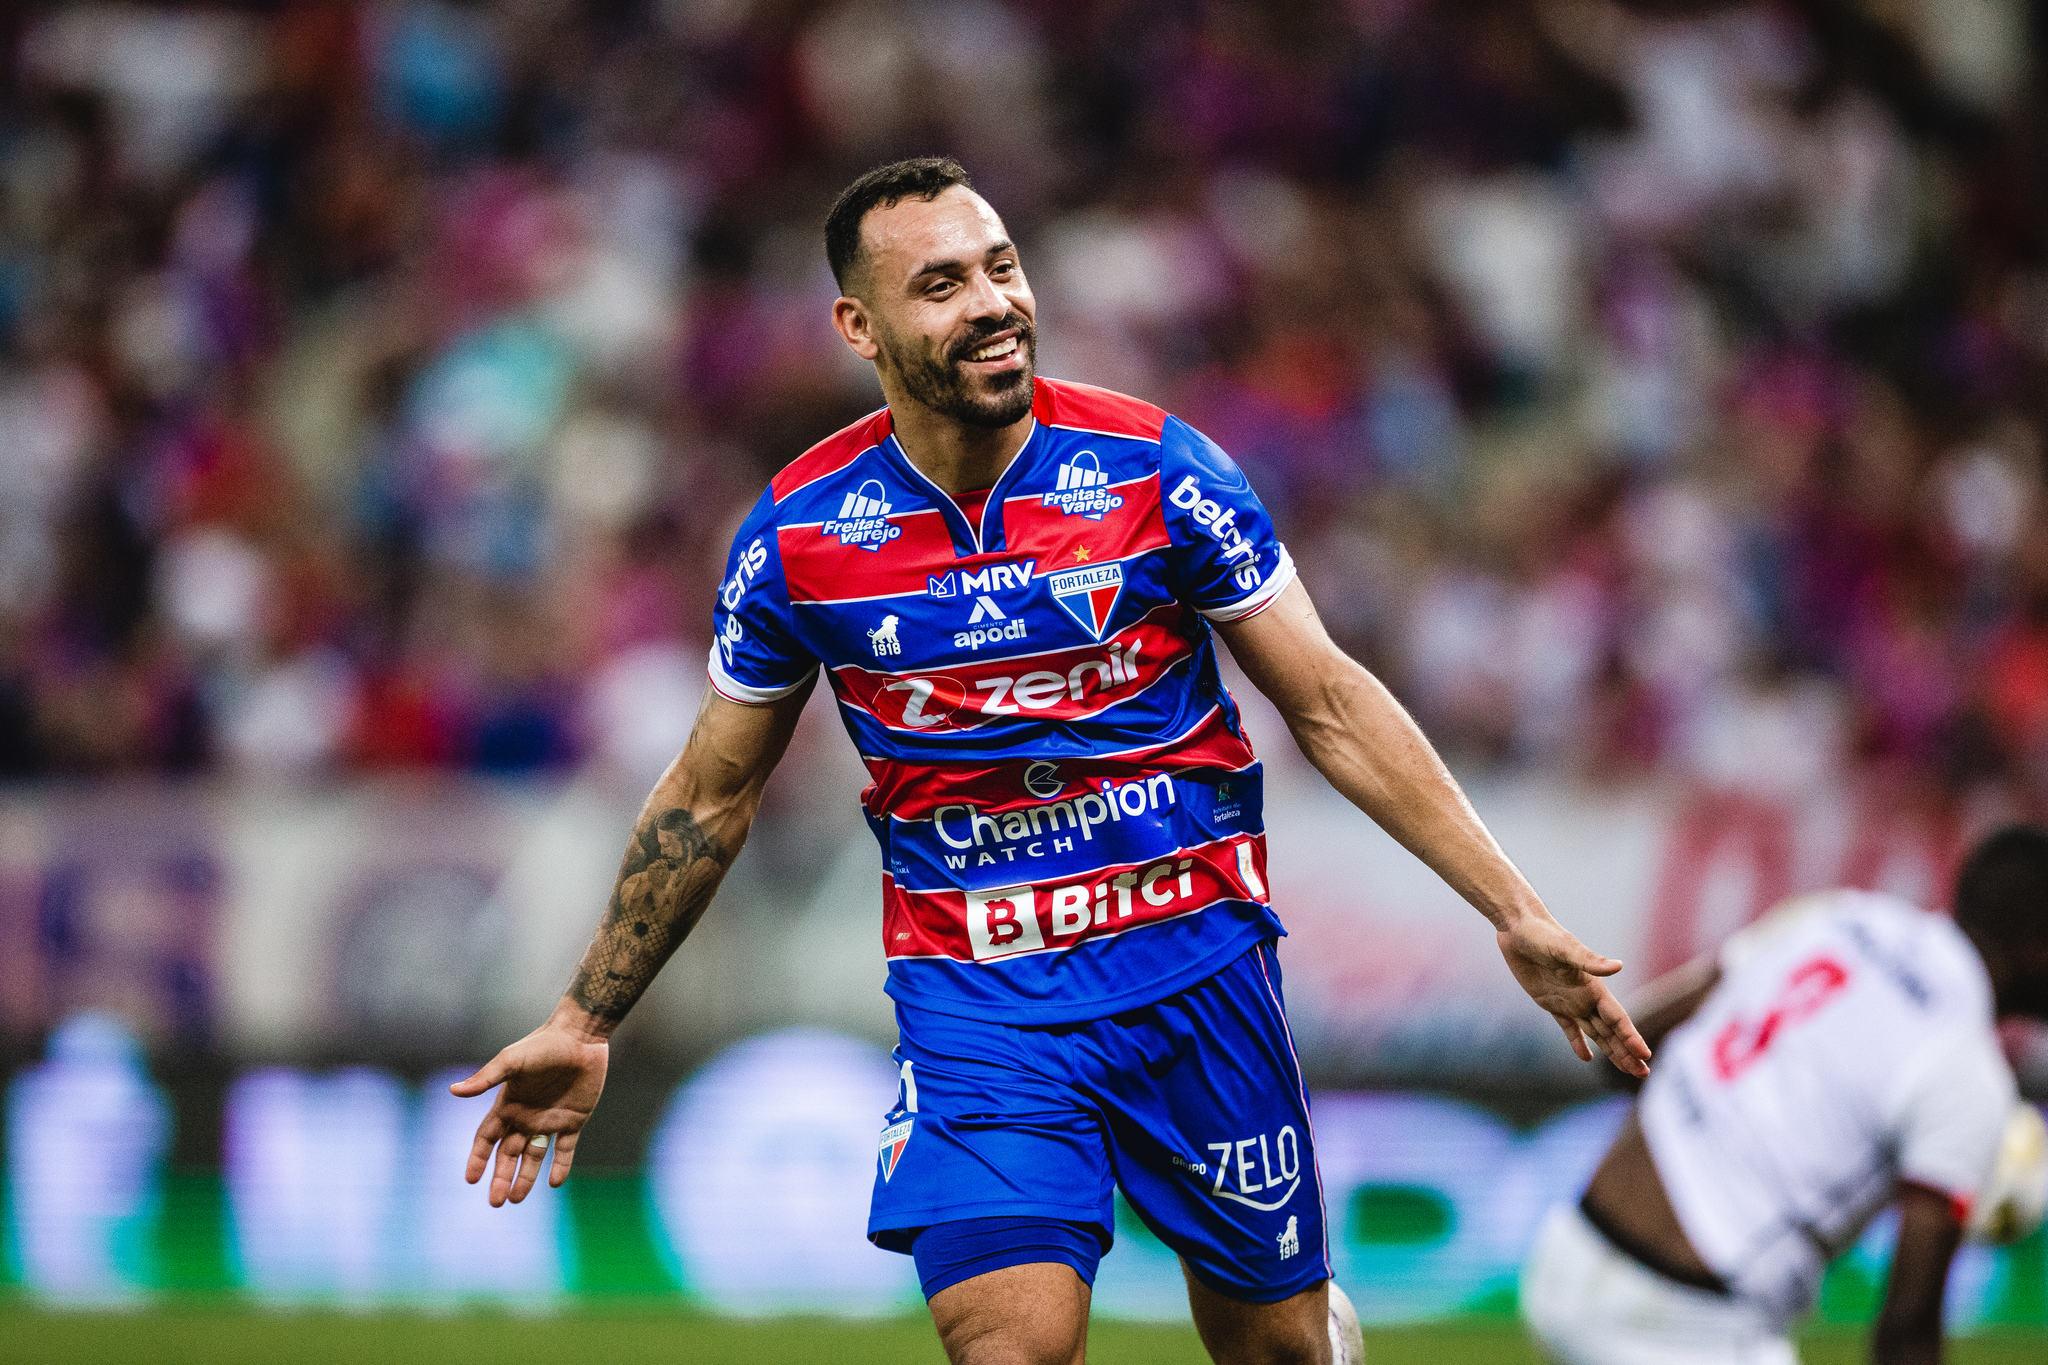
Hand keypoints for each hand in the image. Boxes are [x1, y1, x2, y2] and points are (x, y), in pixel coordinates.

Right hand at [450, 1016, 609, 1205]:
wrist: (580, 1036)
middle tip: (495, 1202)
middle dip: (500, 1178)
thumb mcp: (512, 1061)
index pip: (486, 1138)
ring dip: (525, 1178)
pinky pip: (565, 1150)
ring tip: (516, 1199)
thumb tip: (454, 1091)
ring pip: (534, 1156)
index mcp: (507, 1105)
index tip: (470, 1179)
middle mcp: (526, 1117)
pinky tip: (554, 1182)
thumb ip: (486, 1078)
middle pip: (508, 1154)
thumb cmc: (543, 1045)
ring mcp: (549, 1120)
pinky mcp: (573, 1120)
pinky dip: (560, 1166)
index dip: (477, 1158)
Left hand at [1497, 913, 1650, 1077]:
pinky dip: (1578, 1043)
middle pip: (1612, 1031)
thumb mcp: (1564, 948)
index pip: (1618, 1018)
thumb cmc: (1541, 934)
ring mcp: (1569, 1001)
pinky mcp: (1550, 1002)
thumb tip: (1619, 966)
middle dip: (1628, 1052)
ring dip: (1611, 1051)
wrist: (1518, 927)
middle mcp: (1585, 997)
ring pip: (1596, 1033)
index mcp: (1593, 987)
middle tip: (1644, 1074)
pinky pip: (1568, 1028)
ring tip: (1627, 1070)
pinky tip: (1586, 1058)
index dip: (1631, 1037)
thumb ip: (1590, 960)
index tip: (1645, 1056)